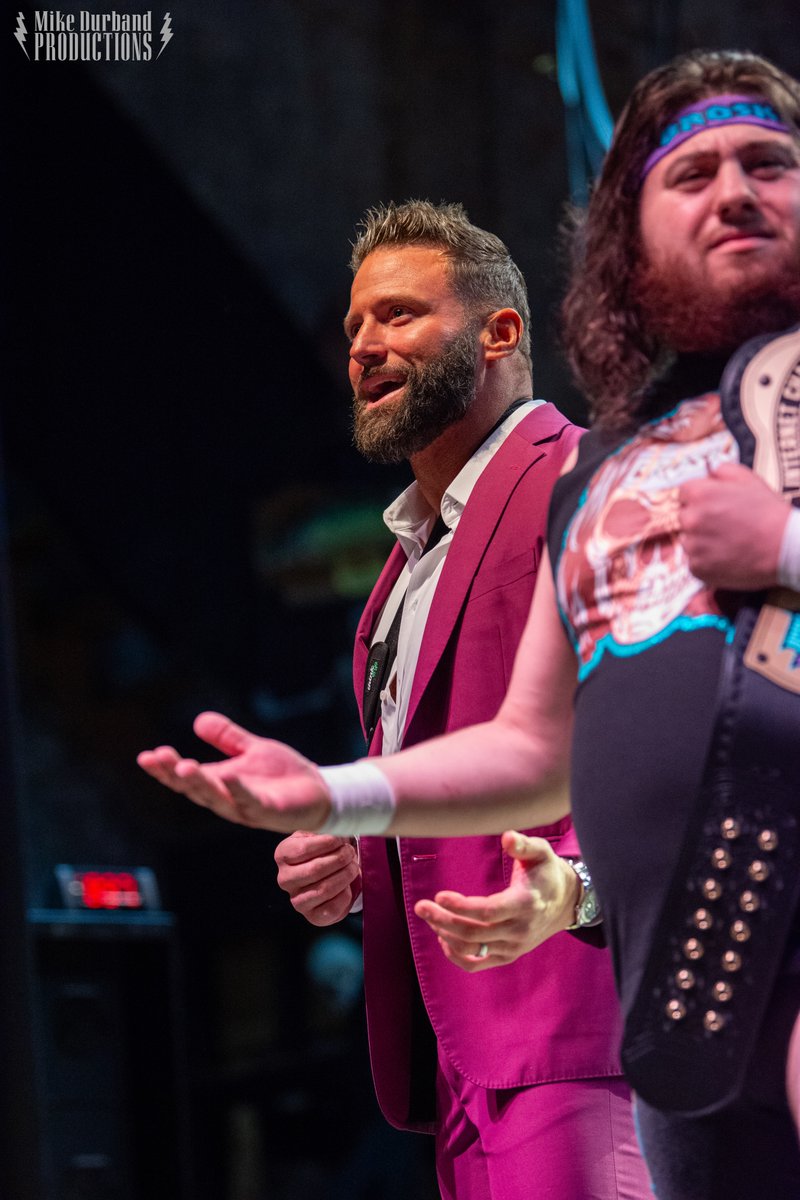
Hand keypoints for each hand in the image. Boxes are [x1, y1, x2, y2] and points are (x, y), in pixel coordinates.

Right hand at [137, 711, 330, 831]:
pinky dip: (239, 790)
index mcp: (220, 784)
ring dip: (200, 784)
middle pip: (195, 789)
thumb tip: (198, 720)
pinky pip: (251, 801)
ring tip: (183, 767)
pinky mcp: (269, 810)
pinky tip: (229, 777)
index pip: (186, 779)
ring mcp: (247, 807)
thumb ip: (227, 737)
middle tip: (157, 757)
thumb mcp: (252, 749)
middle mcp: (228, 799)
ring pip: (218, 798)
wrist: (320, 792)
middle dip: (174, 774)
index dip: (165, 770)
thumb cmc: (283, 775)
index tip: (146, 755)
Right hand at [274, 831, 360, 925]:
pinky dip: (344, 895)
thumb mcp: (317, 835)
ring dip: (345, 875)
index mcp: (283, 855)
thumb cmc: (322, 851)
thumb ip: (323, 830)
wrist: (327, 877)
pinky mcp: (312, 916)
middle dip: (339, 859)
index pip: (303, 849)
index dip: (327, 843)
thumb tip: (338, 827)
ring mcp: (297, 900)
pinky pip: (331, 908)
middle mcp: (285, 879)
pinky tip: (348, 886)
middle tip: (350, 852)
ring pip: (324, 889)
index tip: (341, 839)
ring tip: (353, 866)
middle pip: (315, 870)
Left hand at [413, 831, 580, 971]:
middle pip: (474, 932)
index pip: (489, 912)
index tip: (439, 895)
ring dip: (446, 934)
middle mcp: (520, 930)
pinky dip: (456, 955)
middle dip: (443, 920)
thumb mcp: (541, 852)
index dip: (462, 907)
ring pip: (472, 948)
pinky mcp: (508, 956)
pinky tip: (442, 938)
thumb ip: (523, 845)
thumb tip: (506, 836)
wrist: (566, 902)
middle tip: (420, 906)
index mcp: (526, 904)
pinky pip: (477, 964)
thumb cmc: (546, 871)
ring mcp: (514, 946)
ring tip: (429, 915)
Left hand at [678, 462, 789, 589]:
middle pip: (684, 517)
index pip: (683, 493)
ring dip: (702, 541)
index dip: (699, 498)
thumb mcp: (749, 479)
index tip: (712, 505)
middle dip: (699, 519)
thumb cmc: (768, 513)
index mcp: (699, 494)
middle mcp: (691, 520)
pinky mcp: (697, 569)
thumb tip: (708, 474)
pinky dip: (707, 561)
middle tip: (724, 526)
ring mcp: (693, 546)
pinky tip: (727, 557)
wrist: (784, 547)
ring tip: (728, 542)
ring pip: (688, 541)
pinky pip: (695, 562)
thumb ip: (722, 471)